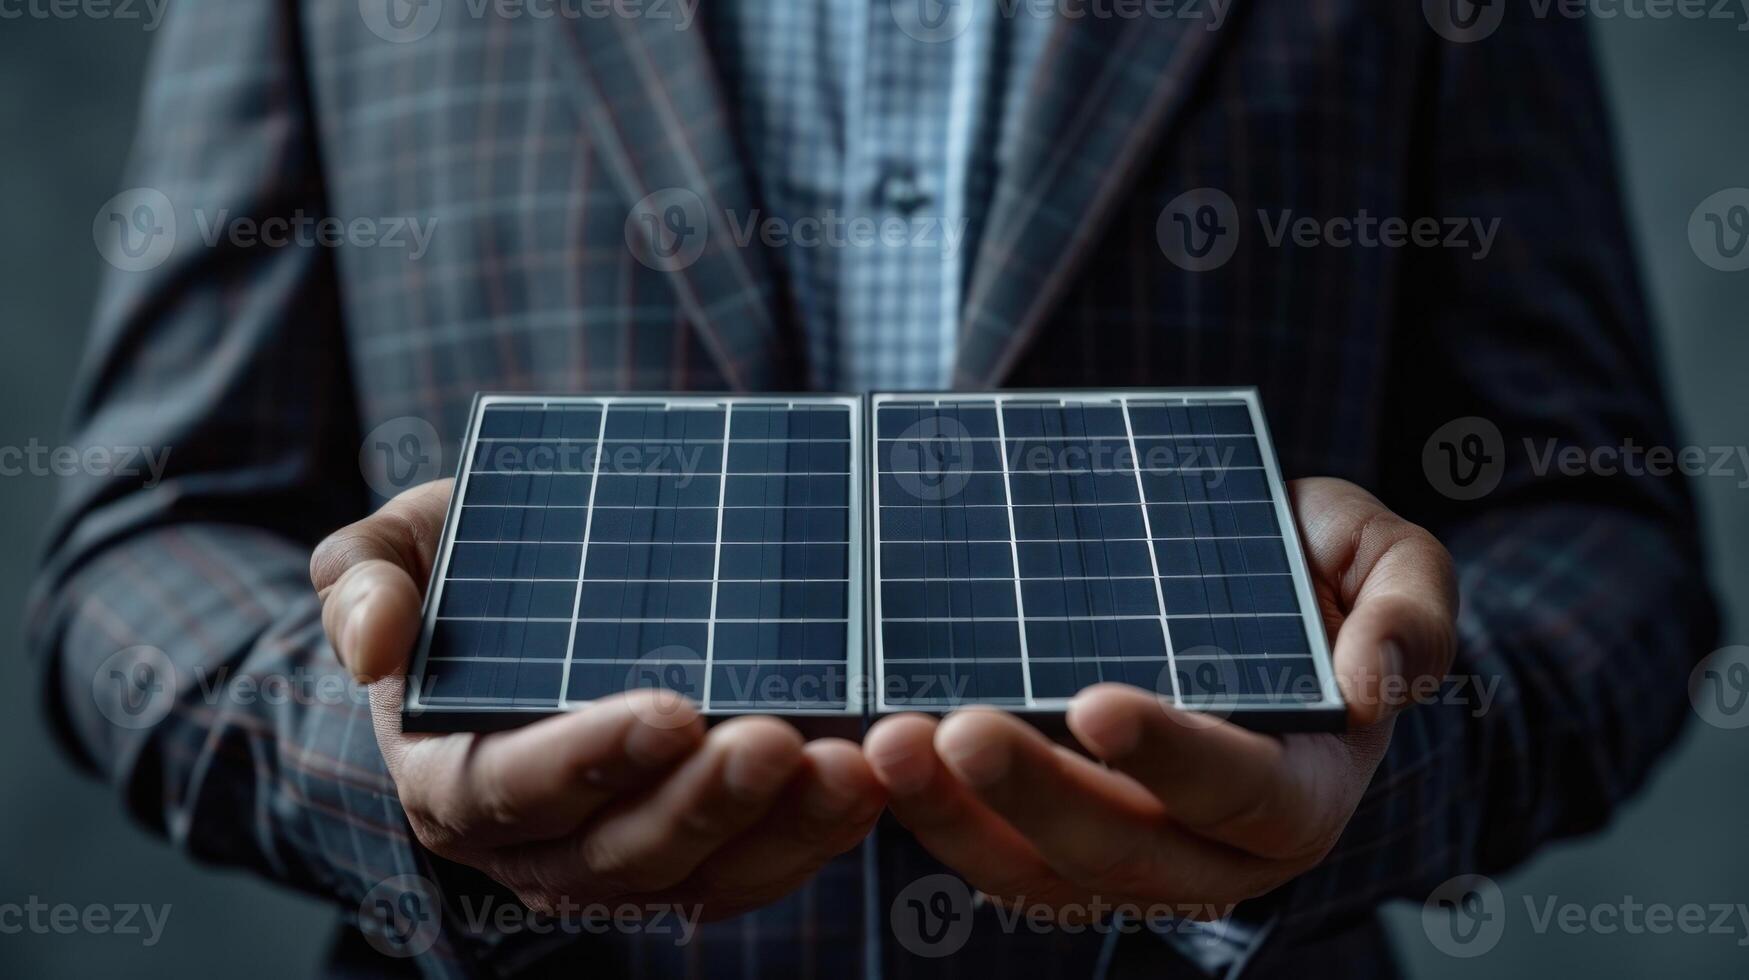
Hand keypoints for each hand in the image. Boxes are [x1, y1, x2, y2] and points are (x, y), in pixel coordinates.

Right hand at [312, 480, 883, 919]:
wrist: (515, 619)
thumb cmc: (458, 577)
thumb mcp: (397, 552)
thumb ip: (366, 580)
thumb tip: (371, 643)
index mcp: (452, 776)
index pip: (514, 785)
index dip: (592, 757)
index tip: (673, 711)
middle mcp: (533, 844)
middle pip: (619, 850)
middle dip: (704, 803)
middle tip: (780, 743)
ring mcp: (615, 862)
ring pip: (700, 876)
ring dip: (782, 831)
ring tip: (852, 770)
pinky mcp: (689, 860)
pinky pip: (751, 872)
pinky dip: (812, 839)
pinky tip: (869, 786)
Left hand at [862, 477, 1457, 917]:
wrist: (1267, 616)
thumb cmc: (1321, 583)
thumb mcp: (1391, 564)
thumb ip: (1409, 610)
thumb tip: (1379, 683)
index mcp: (1305, 786)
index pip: (1241, 786)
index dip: (1172, 752)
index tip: (1093, 703)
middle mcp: (1222, 851)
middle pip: (1126, 848)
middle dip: (1035, 793)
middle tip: (955, 726)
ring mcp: (1140, 862)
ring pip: (1046, 876)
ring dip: (961, 821)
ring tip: (889, 748)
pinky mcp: (1071, 855)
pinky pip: (1002, 864)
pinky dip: (942, 825)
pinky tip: (886, 765)